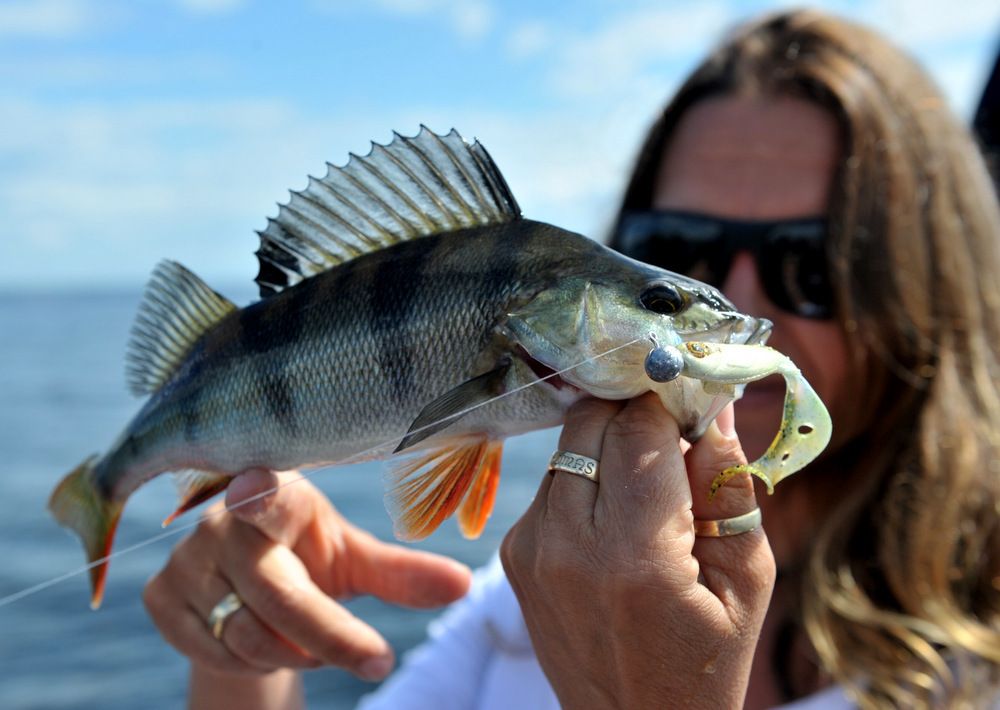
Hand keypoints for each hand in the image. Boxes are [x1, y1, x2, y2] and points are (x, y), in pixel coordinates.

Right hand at [144, 470, 470, 681]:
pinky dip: (247, 663)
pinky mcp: (157, 597)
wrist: (250, 585)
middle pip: (277, 597)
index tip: (255, 489)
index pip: (264, 494)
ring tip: (305, 634)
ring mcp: (183, 559)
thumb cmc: (313, 558)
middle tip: (377, 661)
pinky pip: (210, 653)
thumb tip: (465, 584)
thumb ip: (403, 574)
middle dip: (332, 638)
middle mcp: (221, 520)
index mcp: (277, 495)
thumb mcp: (356, 562)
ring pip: (243, 635)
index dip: (258, 494)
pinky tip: (260, 638)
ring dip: (289, 652)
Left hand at [501, 395, 775, 708]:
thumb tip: (713, 404)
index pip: (641, 430)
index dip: (670, 402)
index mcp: (636, 557)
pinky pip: (551, 481)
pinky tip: (614, 514)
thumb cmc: (707, 657)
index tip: (692, 398)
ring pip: (568, 444)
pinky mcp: (513, 552)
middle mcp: (568, 545)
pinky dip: (584, 478)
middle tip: (672, 432)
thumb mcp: (747, 578)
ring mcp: (531, 548)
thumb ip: (727, 484)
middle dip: (635, 413)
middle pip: (592, 422)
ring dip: (609, 444)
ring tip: (647, 484)